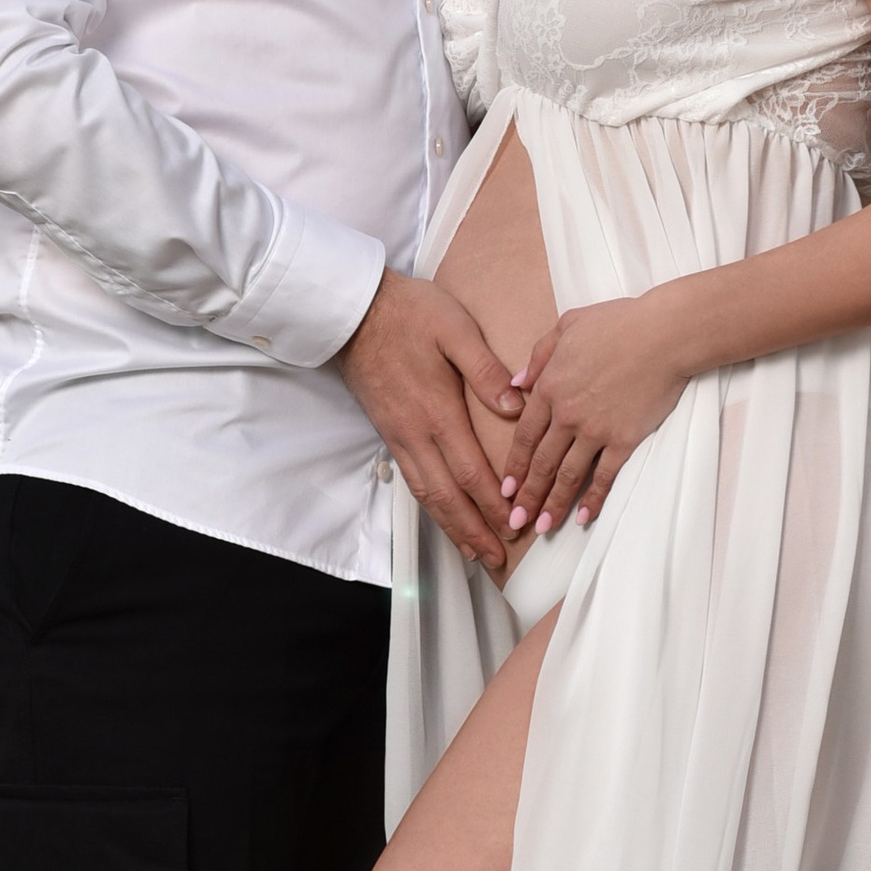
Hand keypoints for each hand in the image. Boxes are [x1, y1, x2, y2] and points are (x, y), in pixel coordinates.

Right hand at [336, 270, 518, 575]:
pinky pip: (412, 480)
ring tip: (474, 552)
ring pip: (427, 494)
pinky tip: (444, 514)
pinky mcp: (388, 432)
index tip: (515, 526)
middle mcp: (416, 433)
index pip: (470, 471)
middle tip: (497, 559)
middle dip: (474, 530)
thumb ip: (486, 369)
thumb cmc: (409, 312)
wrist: (353, 311)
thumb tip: (517, 406)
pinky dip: (432, 505)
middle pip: (448, 495)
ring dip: (452, 526)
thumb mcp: (454, 328)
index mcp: (437, 411)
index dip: (493, 504)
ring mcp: (399, 436)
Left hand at [501, 294, 689, 543]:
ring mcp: (595, 430)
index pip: (524, 435)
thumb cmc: (619, 323)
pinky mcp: (624, 439)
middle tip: (515, 521)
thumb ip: (539, 355)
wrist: (663, 334)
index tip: (505, 489)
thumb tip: (517, 382)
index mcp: (550, 387)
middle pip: (541, 463)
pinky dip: (592, 499)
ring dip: (553, 505)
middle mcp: (567, 414)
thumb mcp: (567, 326)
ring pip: (567, 475)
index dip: (513, 465)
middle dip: (527, 496)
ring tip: (543, 529)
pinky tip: (583, 517)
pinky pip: (604, 475)